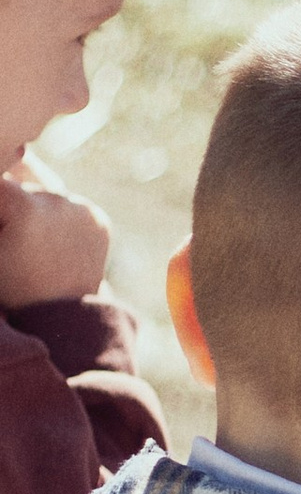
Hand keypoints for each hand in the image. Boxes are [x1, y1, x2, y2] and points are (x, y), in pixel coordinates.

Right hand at [0, 151, 112, 307]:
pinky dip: (55, 215)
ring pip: (45, 190)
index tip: (4, 227)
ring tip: (29, 237)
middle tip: (15, 233)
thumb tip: (7, 175)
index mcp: (27, 208)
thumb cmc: (12, 286)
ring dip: (31, 204)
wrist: (60, 318)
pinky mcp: (98, 218)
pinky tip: (48, 239)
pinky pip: (68, 204)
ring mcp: (83, 208)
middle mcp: (59, 201)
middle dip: (9, 196)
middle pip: (20, 180)